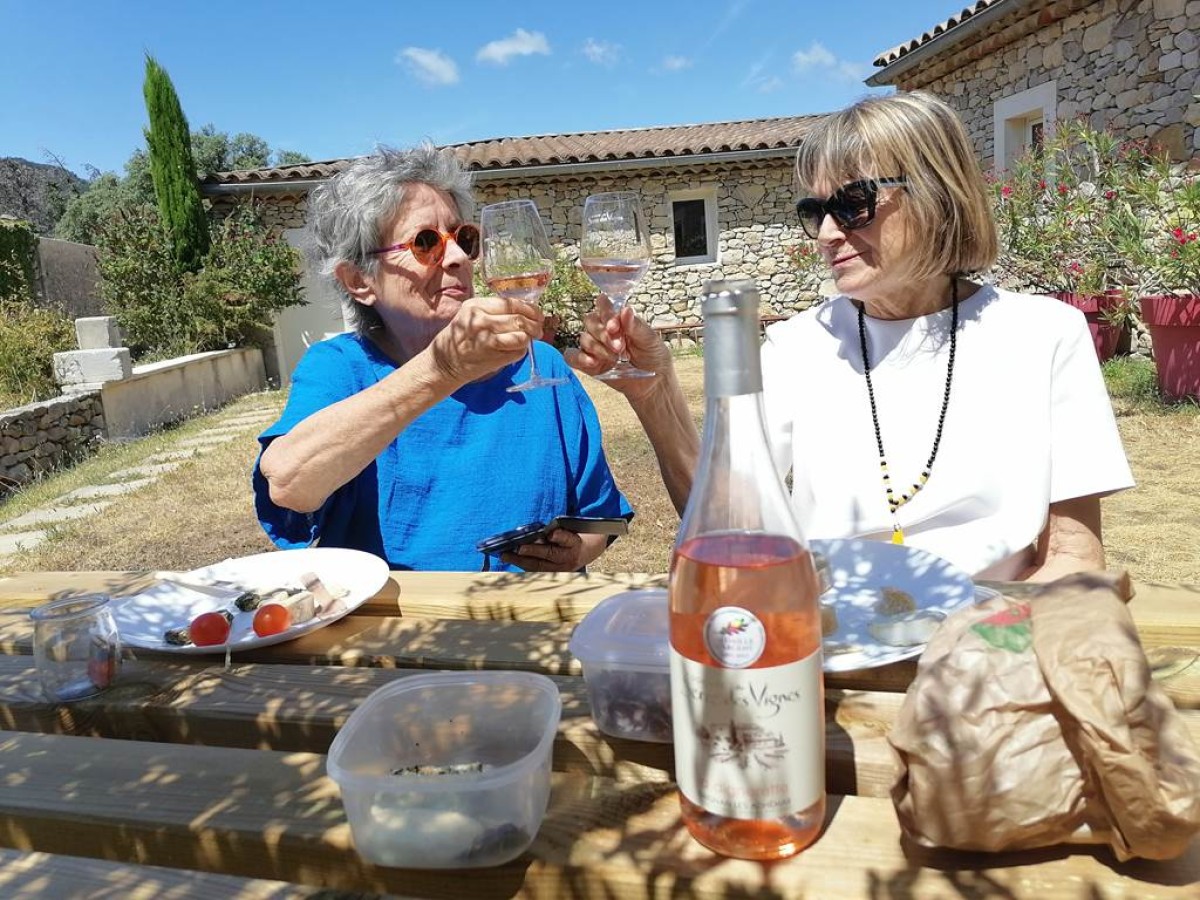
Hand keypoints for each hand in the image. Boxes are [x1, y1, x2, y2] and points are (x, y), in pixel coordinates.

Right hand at [427, 296, 542, 384]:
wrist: (445, 363)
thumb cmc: (460, 336)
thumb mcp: (471, 314)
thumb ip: (494, 309)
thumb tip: (525, 308)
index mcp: (476, 306)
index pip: (511, 303)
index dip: (529, 309)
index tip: (537, 313)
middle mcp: (481, 321)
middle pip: (519, 319)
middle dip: (535, 324)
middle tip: (538, 328)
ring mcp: (487, 340)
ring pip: (522, 336)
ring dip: (530, 338)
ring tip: (529, 338)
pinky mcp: (492, 357)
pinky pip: (518, 352)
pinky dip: (522, 350)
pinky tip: (515, 349)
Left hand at [501, 529, 605, 571]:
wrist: (587, 551)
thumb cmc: (574, 536)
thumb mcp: (570, 529)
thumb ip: (556, 531)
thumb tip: (537, 534)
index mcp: (575, 542)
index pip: (567, 539)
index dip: (559, 537)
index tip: (551, 534)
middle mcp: (569, 558)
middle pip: (550, 555)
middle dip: (532, 552)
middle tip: (518, 548)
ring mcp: (561, 569)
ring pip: (540, 566)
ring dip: (521, 561)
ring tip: (506, 556)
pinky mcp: (554, 576)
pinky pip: (537, 571)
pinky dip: (524, 566)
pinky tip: (512, 561)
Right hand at [566, 296, 673, 398]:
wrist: (654, 381)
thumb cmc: (653, 356)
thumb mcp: (650, 339)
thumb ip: (636, 326)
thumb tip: (625, 310)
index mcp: (618, 319)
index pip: (603, 305)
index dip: (605, 312)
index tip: (615, 326)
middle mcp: (604, 330)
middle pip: (590, 321)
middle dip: (603, 333)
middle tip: (619, 347)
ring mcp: (595, 347)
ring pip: (584, 338)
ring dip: (598, 347)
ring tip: (615, 358)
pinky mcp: (589, 364)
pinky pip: (572, 357)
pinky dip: (579, 358)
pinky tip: (593, 362)